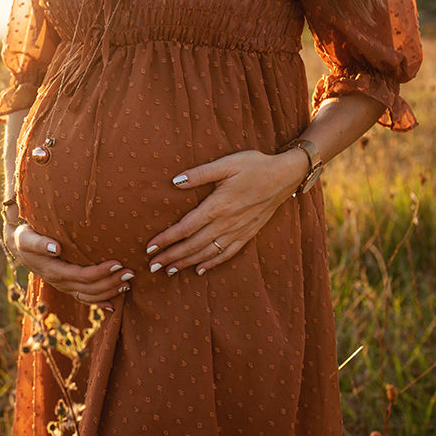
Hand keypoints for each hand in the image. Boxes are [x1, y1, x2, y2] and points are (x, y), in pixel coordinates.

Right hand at [4, 222, 133, 309]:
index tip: (118, 263)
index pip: (82, 276)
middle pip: (90, 288)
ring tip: (128, 284)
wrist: (19, 247)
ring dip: (110, 292)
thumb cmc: (25, 237)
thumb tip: (55, 248)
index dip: (101, 272)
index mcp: (54, 271)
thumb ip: (39, 243)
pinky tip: (114, 304)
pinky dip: (100, 302)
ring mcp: (65, 287)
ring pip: (90, 296)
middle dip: (112, 282)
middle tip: (130, 273)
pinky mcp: (68, 286)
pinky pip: (85, 299)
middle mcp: (61, 283)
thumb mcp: (27, 237)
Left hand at [144, 149, 307, 275]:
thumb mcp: (226, 164)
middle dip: (171, 257)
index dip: (166, 239)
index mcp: (218, 206)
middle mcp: (226, 223)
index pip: (185, 228)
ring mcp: (238, 231)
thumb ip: (200, 174)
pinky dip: (211, 263)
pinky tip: (199, 270)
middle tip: (152, 266)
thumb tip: (175, 182)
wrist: (285, 176)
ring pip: (207, 253)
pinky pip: (227, 254)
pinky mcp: (247, 234)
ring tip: (169, 271)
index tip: (150, 247)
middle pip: (193, 245)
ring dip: (186, 263)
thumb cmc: (254, 166)